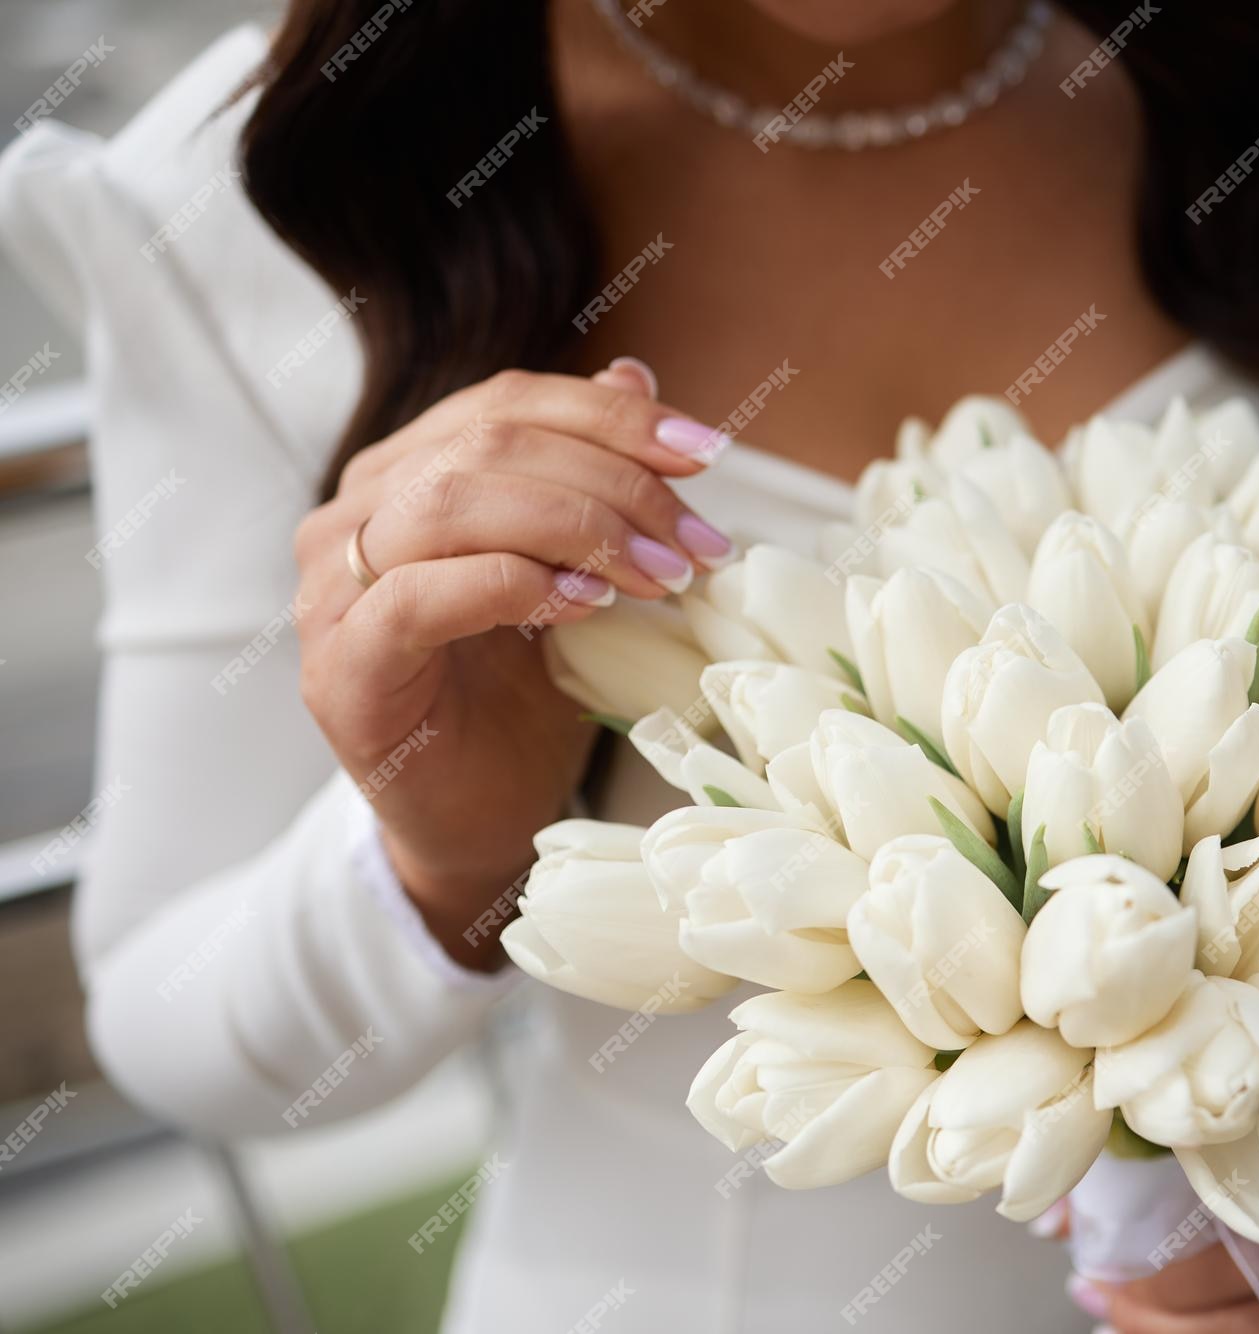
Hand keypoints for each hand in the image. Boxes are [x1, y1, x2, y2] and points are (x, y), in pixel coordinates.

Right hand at [292, 359, 732, 966]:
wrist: (476, 822)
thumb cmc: (523, 698)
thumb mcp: (574, 572)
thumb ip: (588, 477)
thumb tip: (634, 376)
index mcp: (406, 475)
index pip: (507, 406)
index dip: (612, 418)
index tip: (708, 451)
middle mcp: (353, 516)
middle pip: (489, 446)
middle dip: (614, 483)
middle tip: (697, 543)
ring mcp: (333, 591)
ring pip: (452, 503)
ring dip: (578, 528)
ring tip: (659, 575)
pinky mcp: (341, 667)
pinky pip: (421, 595)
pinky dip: (515, 585)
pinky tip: (586, 604)